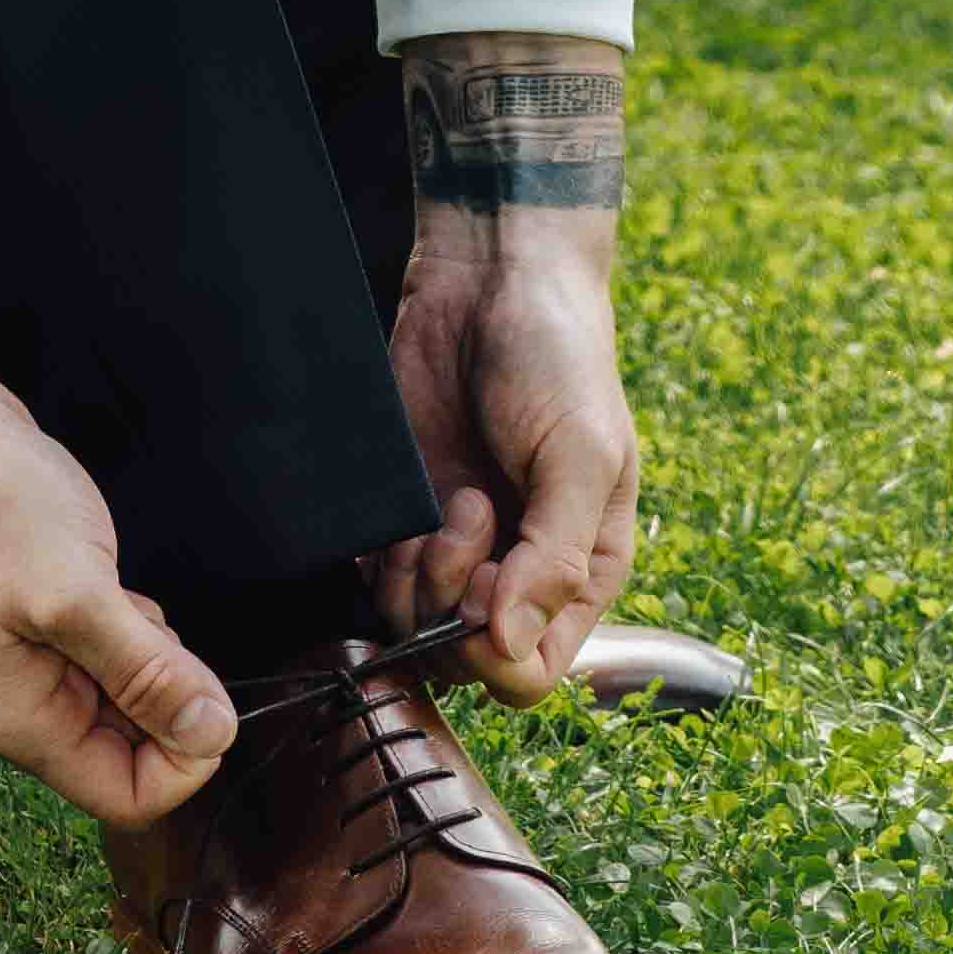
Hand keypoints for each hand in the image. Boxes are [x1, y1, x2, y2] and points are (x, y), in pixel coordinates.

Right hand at [0, 373, 241, 827]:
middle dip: (165, 700)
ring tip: (123, 596)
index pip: (128, 798)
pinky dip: (127, 628)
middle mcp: (16, 709)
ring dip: (148, 659)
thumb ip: (148, 672)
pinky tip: (108, 580)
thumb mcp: (79, 593)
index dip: (185, 759)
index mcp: (18, 723)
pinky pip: (102, 657)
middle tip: (152, 624)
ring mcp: (21, 666)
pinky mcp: (33, 625)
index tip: (208, 692)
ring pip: (120, 702)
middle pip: (127, 753)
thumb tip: (215, 735)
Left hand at [375, 220, 639, 701]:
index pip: (531, 675)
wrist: (491, 278)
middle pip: (463, 661)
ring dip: (415, 574)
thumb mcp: (581, 454)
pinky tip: (412, 499)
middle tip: (471, 517)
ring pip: (410, 625)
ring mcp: (456, 546)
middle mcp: (516, 572)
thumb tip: (510, 645)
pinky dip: (378, 553)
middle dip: (453, 603)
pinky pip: (371, 579)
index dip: (497, 655)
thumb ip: (555, 557)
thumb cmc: (557, 360)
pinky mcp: (404, 514)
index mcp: (580, 572)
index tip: (488, 589)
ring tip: (449, 498)